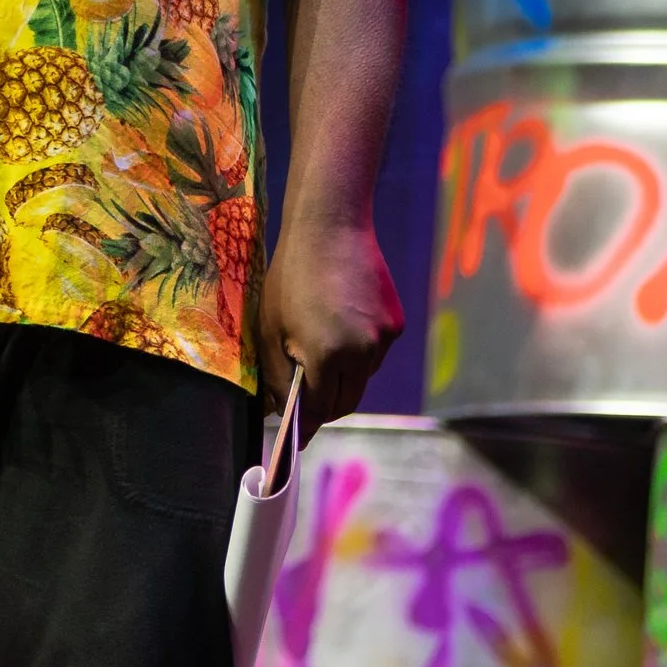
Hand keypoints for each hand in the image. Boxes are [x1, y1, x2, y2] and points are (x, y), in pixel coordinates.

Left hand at [260, 211, 402, 427]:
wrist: (330, 227)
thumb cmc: (291, 277)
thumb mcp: (271, 329)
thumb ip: (277, 376)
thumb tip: (281, 411)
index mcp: (330, 357)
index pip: (321, 409)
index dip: (308, 425)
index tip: (298, 439)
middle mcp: (364, 353)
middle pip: (347, 401)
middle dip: (326, 408)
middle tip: (306, 403)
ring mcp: (384, 339)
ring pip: (363, 379)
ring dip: (344, 380)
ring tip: (322, 356)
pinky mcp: (396, 323)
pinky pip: (375, 355)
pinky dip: (358, 355)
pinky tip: (340, 330)